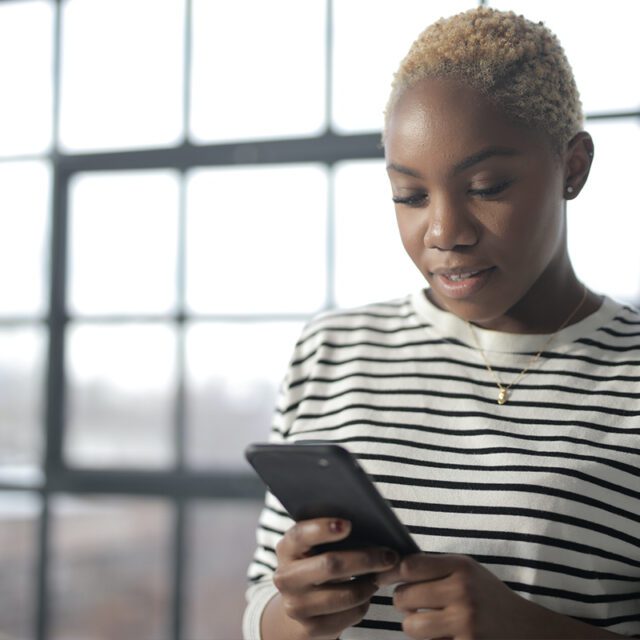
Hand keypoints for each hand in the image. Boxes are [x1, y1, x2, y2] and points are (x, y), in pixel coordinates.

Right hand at [272, 517, 399, 639]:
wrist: (300, 604)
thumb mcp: (316, 547)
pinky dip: (364, 603)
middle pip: (330, 565)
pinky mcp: (310, 629)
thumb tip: (372, 526)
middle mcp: (286, 577)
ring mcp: (296, 606)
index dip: (323, 528)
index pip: (300, 535)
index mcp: (287, 548)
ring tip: (379, 575)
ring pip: (346, 594)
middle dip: (366, 559)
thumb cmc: (317, 564)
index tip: (348, 524)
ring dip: (369, 584)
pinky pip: (350, 615)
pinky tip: (366, 593)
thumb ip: (333, 534)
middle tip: (390, 555)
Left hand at [376, 553, 530, 639]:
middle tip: (410, 604)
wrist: (527, 630)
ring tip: (425, 622)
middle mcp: (463, 593)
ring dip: (412, 626)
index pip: (409, 566)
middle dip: (402, 602)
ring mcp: (466, 624)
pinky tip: (442, 636)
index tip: (384, 578)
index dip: (391, 573)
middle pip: (404, 597)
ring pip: (411, 627)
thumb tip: (392, 568)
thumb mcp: (467, 571)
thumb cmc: (488, 596)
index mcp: (461, 567)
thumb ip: (435, 567)